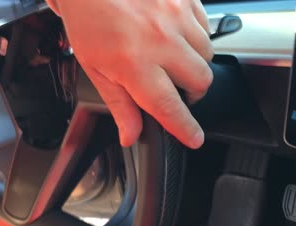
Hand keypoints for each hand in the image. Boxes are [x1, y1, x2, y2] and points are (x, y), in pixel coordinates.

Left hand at [48, 0, 213, 147]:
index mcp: (135, 64)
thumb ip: (119, 104)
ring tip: (172, 56)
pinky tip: (175, 34)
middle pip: (201, 82)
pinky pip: (206, 27)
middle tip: (175, 89)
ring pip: (207, 55)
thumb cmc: (88, 19)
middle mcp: (161, 41)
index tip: (194, 138)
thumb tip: (131, 134)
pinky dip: (195, 37)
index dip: (185, 128)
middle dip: (192, 93)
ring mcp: (176, 17)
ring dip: (194, 63)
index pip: (170, 107)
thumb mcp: (95, 68)